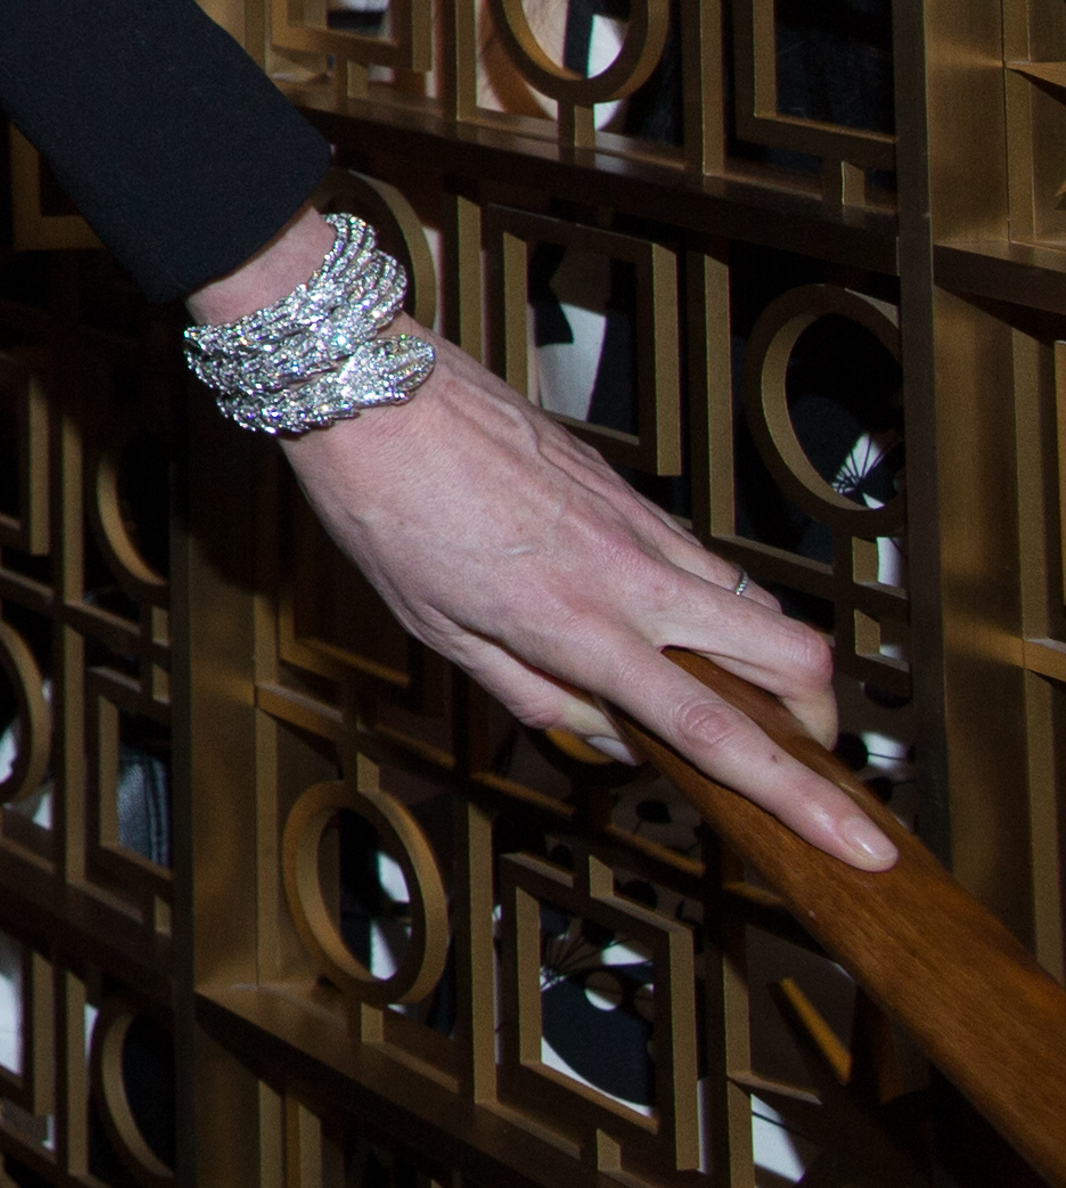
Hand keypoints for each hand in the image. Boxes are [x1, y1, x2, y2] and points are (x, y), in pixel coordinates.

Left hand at [210, 210, 890, 870]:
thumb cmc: (387, 509)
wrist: (370, 391)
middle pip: (795, 660)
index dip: (801, 798)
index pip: (718, 733)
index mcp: (581, 629)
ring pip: (761, 607)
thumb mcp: (441, 634)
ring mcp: (643, 529)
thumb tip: (611, 739)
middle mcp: (633, 578)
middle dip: (818, 723)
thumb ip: (538, 696)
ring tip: (718, 693)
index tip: (863, 843)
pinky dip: (715, 609)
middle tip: (790, 754)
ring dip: (771, 664)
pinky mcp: (634, 494)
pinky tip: (662, 623)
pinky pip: (707, 564)